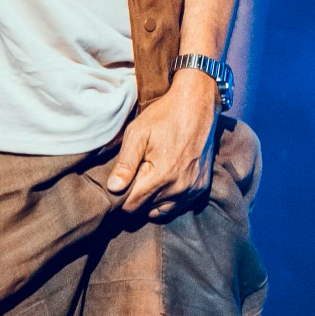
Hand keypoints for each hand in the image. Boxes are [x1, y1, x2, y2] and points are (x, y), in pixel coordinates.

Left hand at [106, 69, 219, 220]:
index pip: (132, 206)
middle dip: (136, 197)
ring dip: (152, 200)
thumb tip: (113, 188)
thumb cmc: (163, 116)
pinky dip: (169, 198)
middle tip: (134, 176)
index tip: (119, 184)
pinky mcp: (201, 187)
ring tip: (149, 178)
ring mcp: (192, 189)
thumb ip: (125, 164)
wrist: (196, 105)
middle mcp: (178, 188)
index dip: (121, 198)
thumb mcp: (138, 134)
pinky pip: (179, 204)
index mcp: (161, 177)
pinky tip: (165, 180)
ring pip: (162, 210)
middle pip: (146, 210)